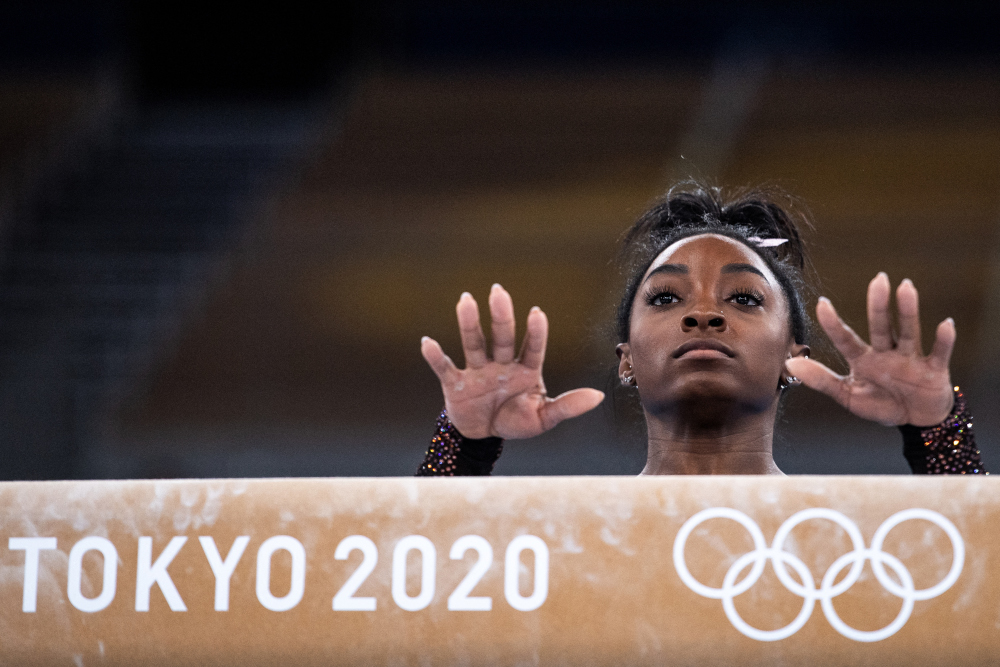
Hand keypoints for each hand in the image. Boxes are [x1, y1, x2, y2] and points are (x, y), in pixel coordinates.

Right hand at [420, 284, 604, 438]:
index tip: (537, 313)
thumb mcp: (543, 418)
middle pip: (502, 337)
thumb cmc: (516, 420)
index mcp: (526, 370)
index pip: (532, 348)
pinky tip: (428, 342)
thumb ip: (567, 406)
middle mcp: (502, 364)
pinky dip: (435, 356)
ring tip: (466, 300)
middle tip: (498, 291)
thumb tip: (598, 396)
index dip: (535, 332)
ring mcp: (478, 371)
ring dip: (469, 323)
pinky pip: (445, 367)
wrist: (484, 435)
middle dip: (501, 316)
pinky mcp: (456, 383)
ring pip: (474, 343)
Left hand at [785, 273, 954, 426]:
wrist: (915, 420)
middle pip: (880, 326)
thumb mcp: (848, 395)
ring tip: (905, 287)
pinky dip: (943, 340)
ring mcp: (910, 359)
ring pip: (907, 332)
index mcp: (863, 359)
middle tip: (878, 279)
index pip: (846, 339)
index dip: (833, 324)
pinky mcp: (934, 370)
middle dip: (878, 304)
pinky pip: (938, 353)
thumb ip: (822, 380)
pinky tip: (944, 324)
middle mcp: (886, 353)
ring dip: (907, 311)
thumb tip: (791, 363)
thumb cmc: (881, 403)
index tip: (821, 303)